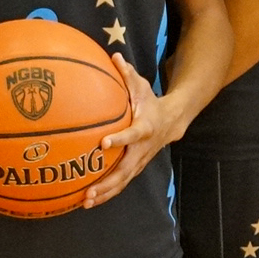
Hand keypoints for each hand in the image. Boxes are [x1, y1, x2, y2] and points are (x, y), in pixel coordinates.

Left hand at [81, 55, 175, 207]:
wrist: (172, 122)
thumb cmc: (150, 102)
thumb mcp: (141, 86)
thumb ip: (126, 74)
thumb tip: (114, 55)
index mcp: (144, 127)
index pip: (132, 134)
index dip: (120, 139)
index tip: (104, 143)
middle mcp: (142, 149)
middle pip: (126, 169)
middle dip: (108, 182)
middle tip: (89, 190)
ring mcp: (139, 161)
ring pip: (123, 181)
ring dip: (105, 193)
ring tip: (86, 202)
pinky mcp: (135, 168)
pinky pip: (121, 184)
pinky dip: (107, 193)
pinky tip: (89, 201)